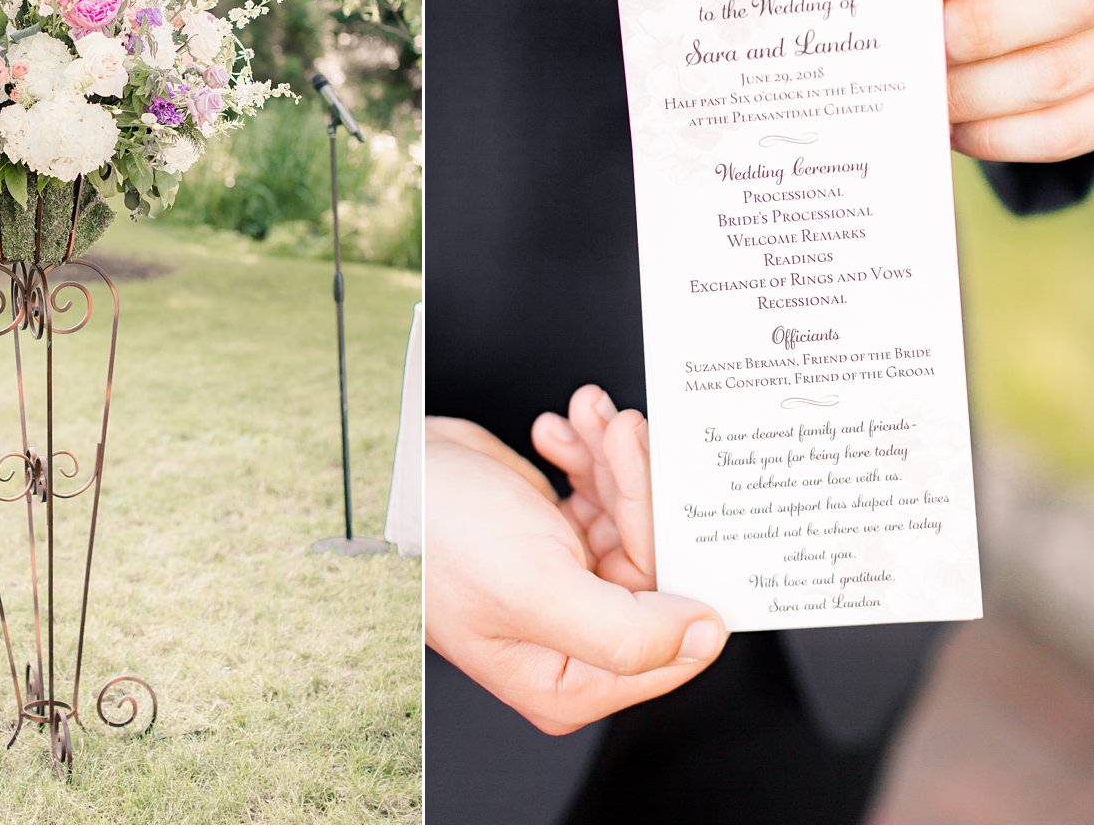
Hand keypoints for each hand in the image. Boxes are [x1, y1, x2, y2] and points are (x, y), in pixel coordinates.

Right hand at [425, 386, 727, 734]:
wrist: (388, 470)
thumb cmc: (438, 535)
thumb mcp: (535, 589)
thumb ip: (627, 631)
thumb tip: (706, 636)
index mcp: (571, 677)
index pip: (665, 626)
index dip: (673, 552)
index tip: (671, 490)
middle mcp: (576, 635)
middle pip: (653, 559)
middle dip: (637, 485)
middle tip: (624, 431)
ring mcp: (569, 581)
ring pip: (631, 517)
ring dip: (612, 458)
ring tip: (589, 417)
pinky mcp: (558, 535)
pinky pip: (601, 492)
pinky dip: (588, 454)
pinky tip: (559, 431)